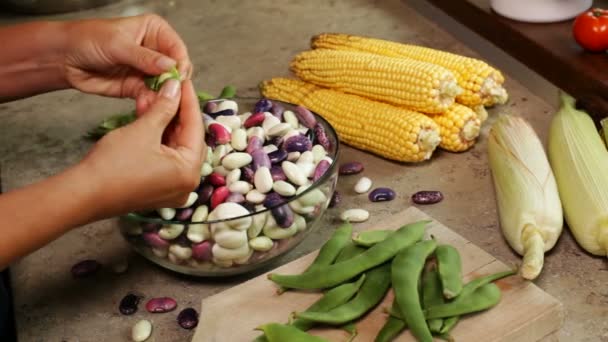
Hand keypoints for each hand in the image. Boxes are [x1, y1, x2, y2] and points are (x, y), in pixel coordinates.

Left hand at [62, 14, 191, 113]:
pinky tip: (145, 104)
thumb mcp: (118, 44)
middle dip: (172, 83)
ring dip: (162, 96)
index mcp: (155, 31)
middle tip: (168, 92)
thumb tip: (169, 66)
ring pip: (166, 86)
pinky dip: (150, 103)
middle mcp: (155, 50)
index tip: (178, 76)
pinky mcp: (139, 87)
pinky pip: (152, 97)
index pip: (177, 48)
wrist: (66, 58)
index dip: (180, 63)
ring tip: (154, 101)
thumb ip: (144, 57)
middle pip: (176, 70)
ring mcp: (148, 70)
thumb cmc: (88, 39)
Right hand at [82, 79, 203, 215]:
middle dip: (176, 111)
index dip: (188, 100)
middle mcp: (187, 183)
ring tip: (153, 98)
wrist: (83, 194)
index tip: (183, 80)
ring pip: (175, 146)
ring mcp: (173, 188)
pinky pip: (165, 157)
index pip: (196, 127)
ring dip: (164, 122)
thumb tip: (175, 87)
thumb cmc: (113, 165)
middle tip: (169, 88)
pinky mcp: (158, 188)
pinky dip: (158, 138)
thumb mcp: (143, 130)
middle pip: (188, 138)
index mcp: (189, 171)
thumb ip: (164, 107)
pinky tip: (147, 117)